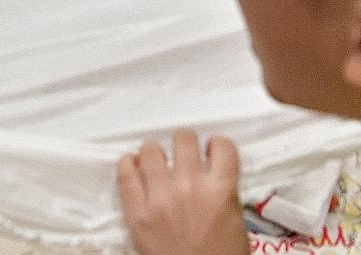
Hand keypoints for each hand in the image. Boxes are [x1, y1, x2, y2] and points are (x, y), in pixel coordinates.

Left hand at [117, 133, 246, 254]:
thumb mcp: (235, 222)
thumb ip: (222, 192)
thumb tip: (210, 174)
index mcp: (221, 190)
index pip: (222, 146)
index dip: (218, 147)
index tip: (213, 152)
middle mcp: (190, 185)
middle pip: (184, 139)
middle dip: (186, 144)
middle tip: (184, 156)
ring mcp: (159, 196)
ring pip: (151, 148)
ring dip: (156, 152)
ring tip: (157, 162)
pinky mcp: (135, 209)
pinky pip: (125, 172)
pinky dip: (129, 163)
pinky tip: (134, 165)